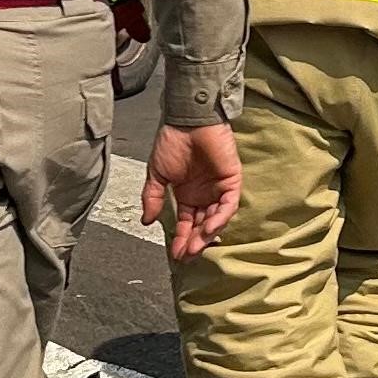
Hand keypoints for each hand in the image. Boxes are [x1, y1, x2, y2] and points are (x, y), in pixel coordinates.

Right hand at [144, 120, 244, 258]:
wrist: (187, 121)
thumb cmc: (172, 142)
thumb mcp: (157, 174)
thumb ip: (153, 198)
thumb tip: (146, 221)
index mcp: (187, 194)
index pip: (186, 223)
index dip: (181, 239)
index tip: (175, 254)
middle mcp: (204, 195)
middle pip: (202, 225)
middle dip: (194, 242)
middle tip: (186, 256)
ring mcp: (219, 189)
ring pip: (216, 219)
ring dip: (206, 235)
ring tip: (195, 247)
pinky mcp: (232, 181)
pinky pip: (228, 205)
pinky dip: (220, 218)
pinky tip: (209, 229)